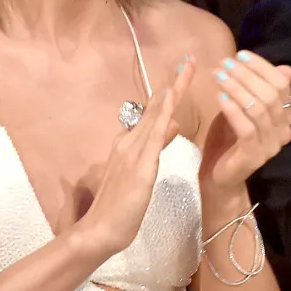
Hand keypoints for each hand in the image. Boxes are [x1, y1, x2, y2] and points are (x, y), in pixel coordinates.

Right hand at [78, 61, 194, 256]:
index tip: (182, 73)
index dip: (168, 93)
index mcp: (129, 143)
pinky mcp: (140, 165)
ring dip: (172, 90)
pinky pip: (153, 134)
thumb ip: (155, 146)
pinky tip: (171, 97)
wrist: (100, 230)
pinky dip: (163, 113)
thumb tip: (171, 124)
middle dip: (174, 83)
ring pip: (155, 114)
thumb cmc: (120, 207)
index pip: (152, 113)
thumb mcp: (143, 171)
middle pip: (155, 106)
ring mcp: (132, 151)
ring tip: (187, 68)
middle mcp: (128, 141)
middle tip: (190, 60)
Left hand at [201, 51, 290, 198]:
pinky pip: (247, 128)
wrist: (218, 176)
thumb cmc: (229, 138)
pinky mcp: (254, 156)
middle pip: (271, 95)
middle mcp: (283, 130)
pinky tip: (219, 97)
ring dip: (237, 88)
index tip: (240, 54)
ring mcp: (271, 145)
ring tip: (218, 75)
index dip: (262, 67)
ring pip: (259, 109)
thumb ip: (259, 89)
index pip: (281, 85)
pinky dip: (233, 110)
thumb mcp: (243, 108)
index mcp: (285, 117)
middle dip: (247, 75)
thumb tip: (286, 68)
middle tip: (225, 63)